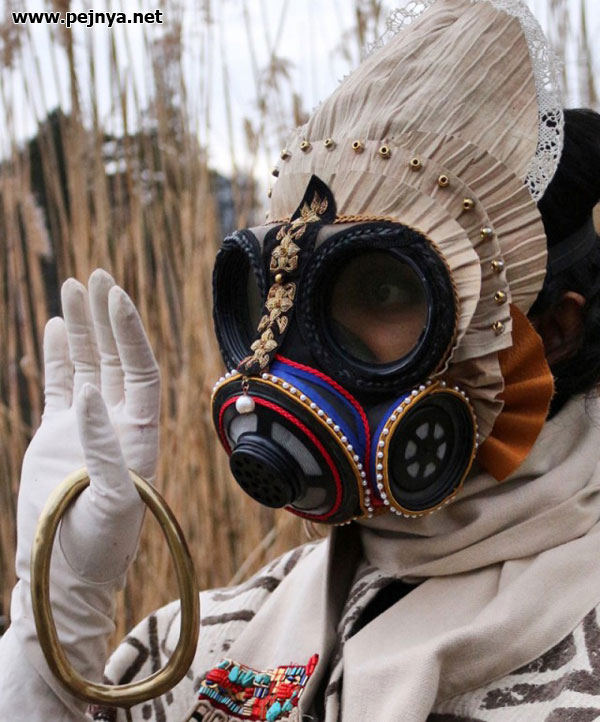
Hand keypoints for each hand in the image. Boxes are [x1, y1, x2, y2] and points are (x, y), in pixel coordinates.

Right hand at [11, 268, 159, 684]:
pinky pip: (60, 384)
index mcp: (141, 432)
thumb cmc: (99, 545)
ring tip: (73, 287)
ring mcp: (88, 424)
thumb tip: (89, 391)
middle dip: (107, 317)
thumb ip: (103, 445)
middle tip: (96, 275)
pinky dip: (60, 356)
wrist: (64, 570)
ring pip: (88, 364)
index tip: (117, 297)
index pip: (141, 369)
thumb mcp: (113, 500)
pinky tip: (58, 327)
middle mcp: (118, 421)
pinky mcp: (59, 434)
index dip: (131, 333)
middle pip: (117, 357)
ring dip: (83, 328)